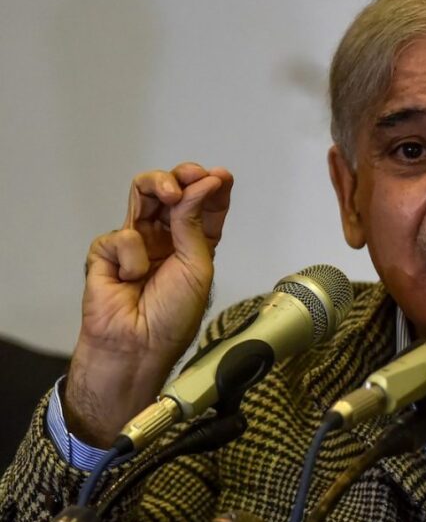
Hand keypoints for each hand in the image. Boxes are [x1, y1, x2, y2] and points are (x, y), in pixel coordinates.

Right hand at [65, 163, 233, 446]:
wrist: (138, 347)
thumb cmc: (172, 318)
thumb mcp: (198, 267)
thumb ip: (196, 224)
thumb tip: (204, 184)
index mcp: (193, 246)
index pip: (204, 207)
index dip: (212, 188)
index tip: (221, 176)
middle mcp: (166, 239)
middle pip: (173, 192)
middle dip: (184, 177)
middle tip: (195, 175)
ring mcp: (137, 242)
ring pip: (143, 195)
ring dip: (160, 184)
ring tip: (172, 193)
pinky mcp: (107, 252)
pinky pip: (122, 236)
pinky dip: (132, 255)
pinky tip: (132, 278)